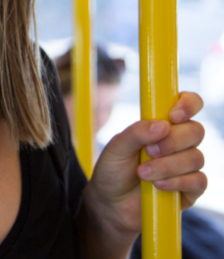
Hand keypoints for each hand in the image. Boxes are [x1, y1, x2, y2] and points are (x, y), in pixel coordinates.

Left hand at [82, 91, 206, 240]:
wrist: (110, 204)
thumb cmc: (113, 171)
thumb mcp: (116, 148)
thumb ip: (135, 133)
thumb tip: (162, 125)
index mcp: (162, 124)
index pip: (188, 103)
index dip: (188, 104)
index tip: (173, 115)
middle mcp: (179, 142)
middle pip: (195, 131)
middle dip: (172, 141)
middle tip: (149, 151)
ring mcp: (187, 165)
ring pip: (196, 157)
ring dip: (168, 165)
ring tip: (143, 173)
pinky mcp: (191, 188)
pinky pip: (198, 181)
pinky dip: (177, 182)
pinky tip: (158, 186)